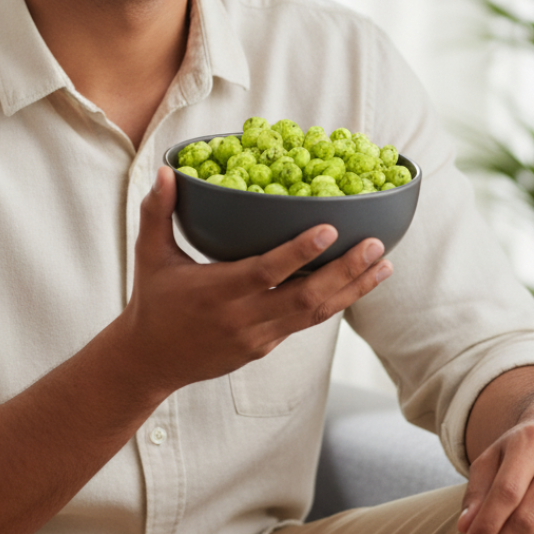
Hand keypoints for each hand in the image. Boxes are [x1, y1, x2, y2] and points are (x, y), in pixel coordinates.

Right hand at [123, 165, 391, 397]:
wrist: (150, 362)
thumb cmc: (153, 300)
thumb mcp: (149, 254)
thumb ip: (157, 212)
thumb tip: (168, 171)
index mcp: (216, 291)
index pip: (266, 271)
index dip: (300, 252)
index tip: (330, 228)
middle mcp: (243, 318)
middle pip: (305, 297)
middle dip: (346, 271)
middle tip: (376, 245)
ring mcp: (258, 337)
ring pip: (315, 314)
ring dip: (353, 289)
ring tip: (384, 264)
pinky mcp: (266, 347)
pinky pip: (306, 323)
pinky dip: (335, 302)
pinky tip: (359, 282)